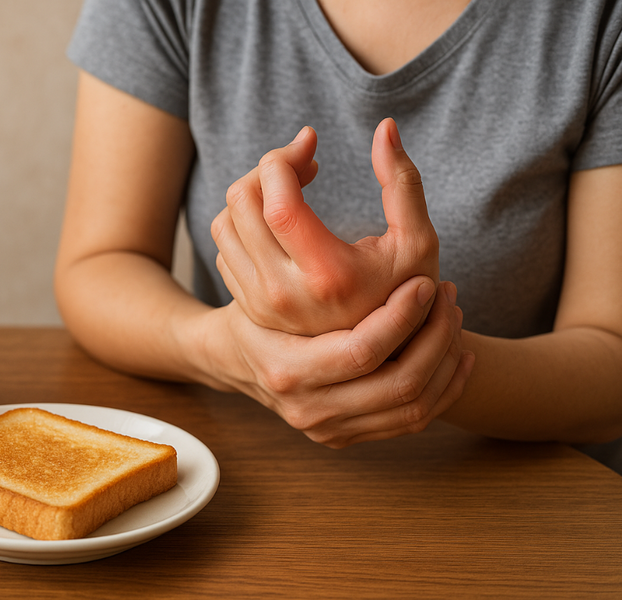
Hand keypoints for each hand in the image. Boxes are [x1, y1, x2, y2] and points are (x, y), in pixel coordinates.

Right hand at [203, 276, 472, 446]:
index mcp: (286, 370)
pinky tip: (456, 356)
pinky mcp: (343, 437)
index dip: (401, 317)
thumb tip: (355, 204)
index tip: (425, 283)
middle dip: (435, 339)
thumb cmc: (254, 309)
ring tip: (453, 318)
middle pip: (397, 387)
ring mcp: (326, 430)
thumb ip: (305, 253)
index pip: (361, 352)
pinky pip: (409, 423)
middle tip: (448, 296)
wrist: (231, 358)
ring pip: (412, 410)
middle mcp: (307, 409)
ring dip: (444, 363)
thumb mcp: (268, 280)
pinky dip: (442, 391)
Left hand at [211, 118, 438, 336]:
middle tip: (303, 163)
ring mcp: (261, 303)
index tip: (308, 144)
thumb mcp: (418, 242)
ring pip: (225, 223)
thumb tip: (385, 126)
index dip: (284, 158)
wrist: (379, 358)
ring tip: (291, 190)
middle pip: (242, 202)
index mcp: (327, 272)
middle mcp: (284, 292)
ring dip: (253, 193)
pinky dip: (246, 222)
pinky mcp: (249, 308)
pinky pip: (225, 247)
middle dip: (268, 168)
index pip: (276, 198)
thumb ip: (404, 183)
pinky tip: (279, 223)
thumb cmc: (404, 292)